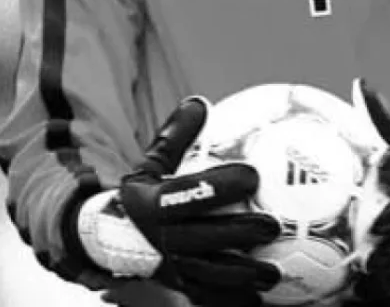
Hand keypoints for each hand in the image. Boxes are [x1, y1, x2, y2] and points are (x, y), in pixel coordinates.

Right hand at [78, 97, 282, 306]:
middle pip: (204, 238)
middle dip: (239, 234)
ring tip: (274, 274)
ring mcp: (171, 266)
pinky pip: (207, 297)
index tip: (253, 176)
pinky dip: (231, 300)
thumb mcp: (151, 162)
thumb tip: (199, 103)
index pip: (189, 194)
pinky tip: (258, 300)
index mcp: (154, 204)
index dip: (221, 185)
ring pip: (210, 273)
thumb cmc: (144, 193)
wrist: (114, 237)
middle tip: (273, 227)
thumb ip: (175, 135)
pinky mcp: (179, 286)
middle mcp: (162, 238)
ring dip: (243, 276)